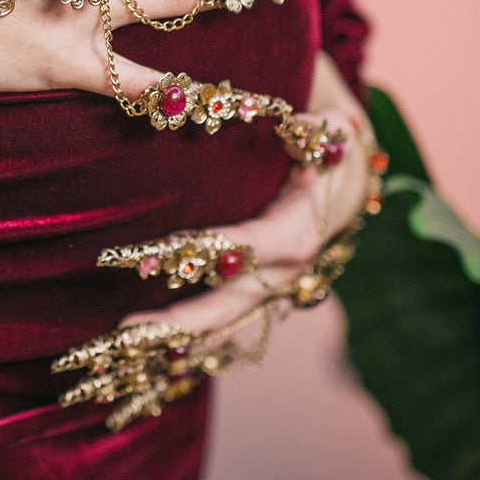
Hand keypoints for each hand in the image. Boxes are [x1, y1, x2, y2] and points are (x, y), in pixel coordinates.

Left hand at [51, 52, 378, 427]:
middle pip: (238, 304)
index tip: (144, 260)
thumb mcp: (324, 110)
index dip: (200, 255)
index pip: (249, 246)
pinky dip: (198, 347)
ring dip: (183, 343)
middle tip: (124, 332)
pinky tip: (155, 368)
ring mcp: (285, 286)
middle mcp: (297, 267)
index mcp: (306, 224)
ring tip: (126, 356)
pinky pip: (233, 326)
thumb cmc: (328, 121)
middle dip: (182, 322)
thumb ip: (308, 120)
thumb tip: (294, 119)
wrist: (356, 155)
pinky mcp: (269, 292)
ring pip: (234, 326)